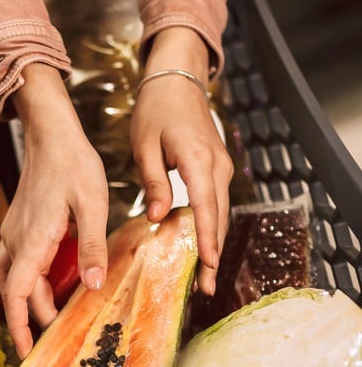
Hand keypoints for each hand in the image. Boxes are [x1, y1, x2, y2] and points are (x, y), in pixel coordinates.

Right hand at [0, 64, 108, 357]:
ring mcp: (14, 232)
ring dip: (27, 298)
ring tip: (48, 314)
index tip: (25, 349)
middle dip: (30, 316)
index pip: (18, 294)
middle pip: (16, 291)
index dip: (19, 325)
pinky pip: (15, 261)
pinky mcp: (19, 224)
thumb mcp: (92, 206)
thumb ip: (92, 247)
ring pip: (11, 277)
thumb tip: (95, 285)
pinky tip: (49, 280)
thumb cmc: (73, 163)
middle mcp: (17, 239)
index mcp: (33, 240)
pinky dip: (27, 280)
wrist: (52, 132)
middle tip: (52, 336)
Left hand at [130, 28, 233, 295]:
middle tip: (204, 287)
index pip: (206, 207)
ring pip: (220, 212)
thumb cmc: (156, 109)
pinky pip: (216, 201)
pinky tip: (200, 245)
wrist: (176, 79)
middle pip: (219, 217)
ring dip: (213, 242)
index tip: (209, 265)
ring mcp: (220, 166)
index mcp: (197, 159)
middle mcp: (217, 165)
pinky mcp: (216, 168)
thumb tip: (158, 217)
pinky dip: (210, 225)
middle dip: (213, 253)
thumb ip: (153, 182)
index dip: (208, 239)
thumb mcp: (145, 145)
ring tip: (204, 275)